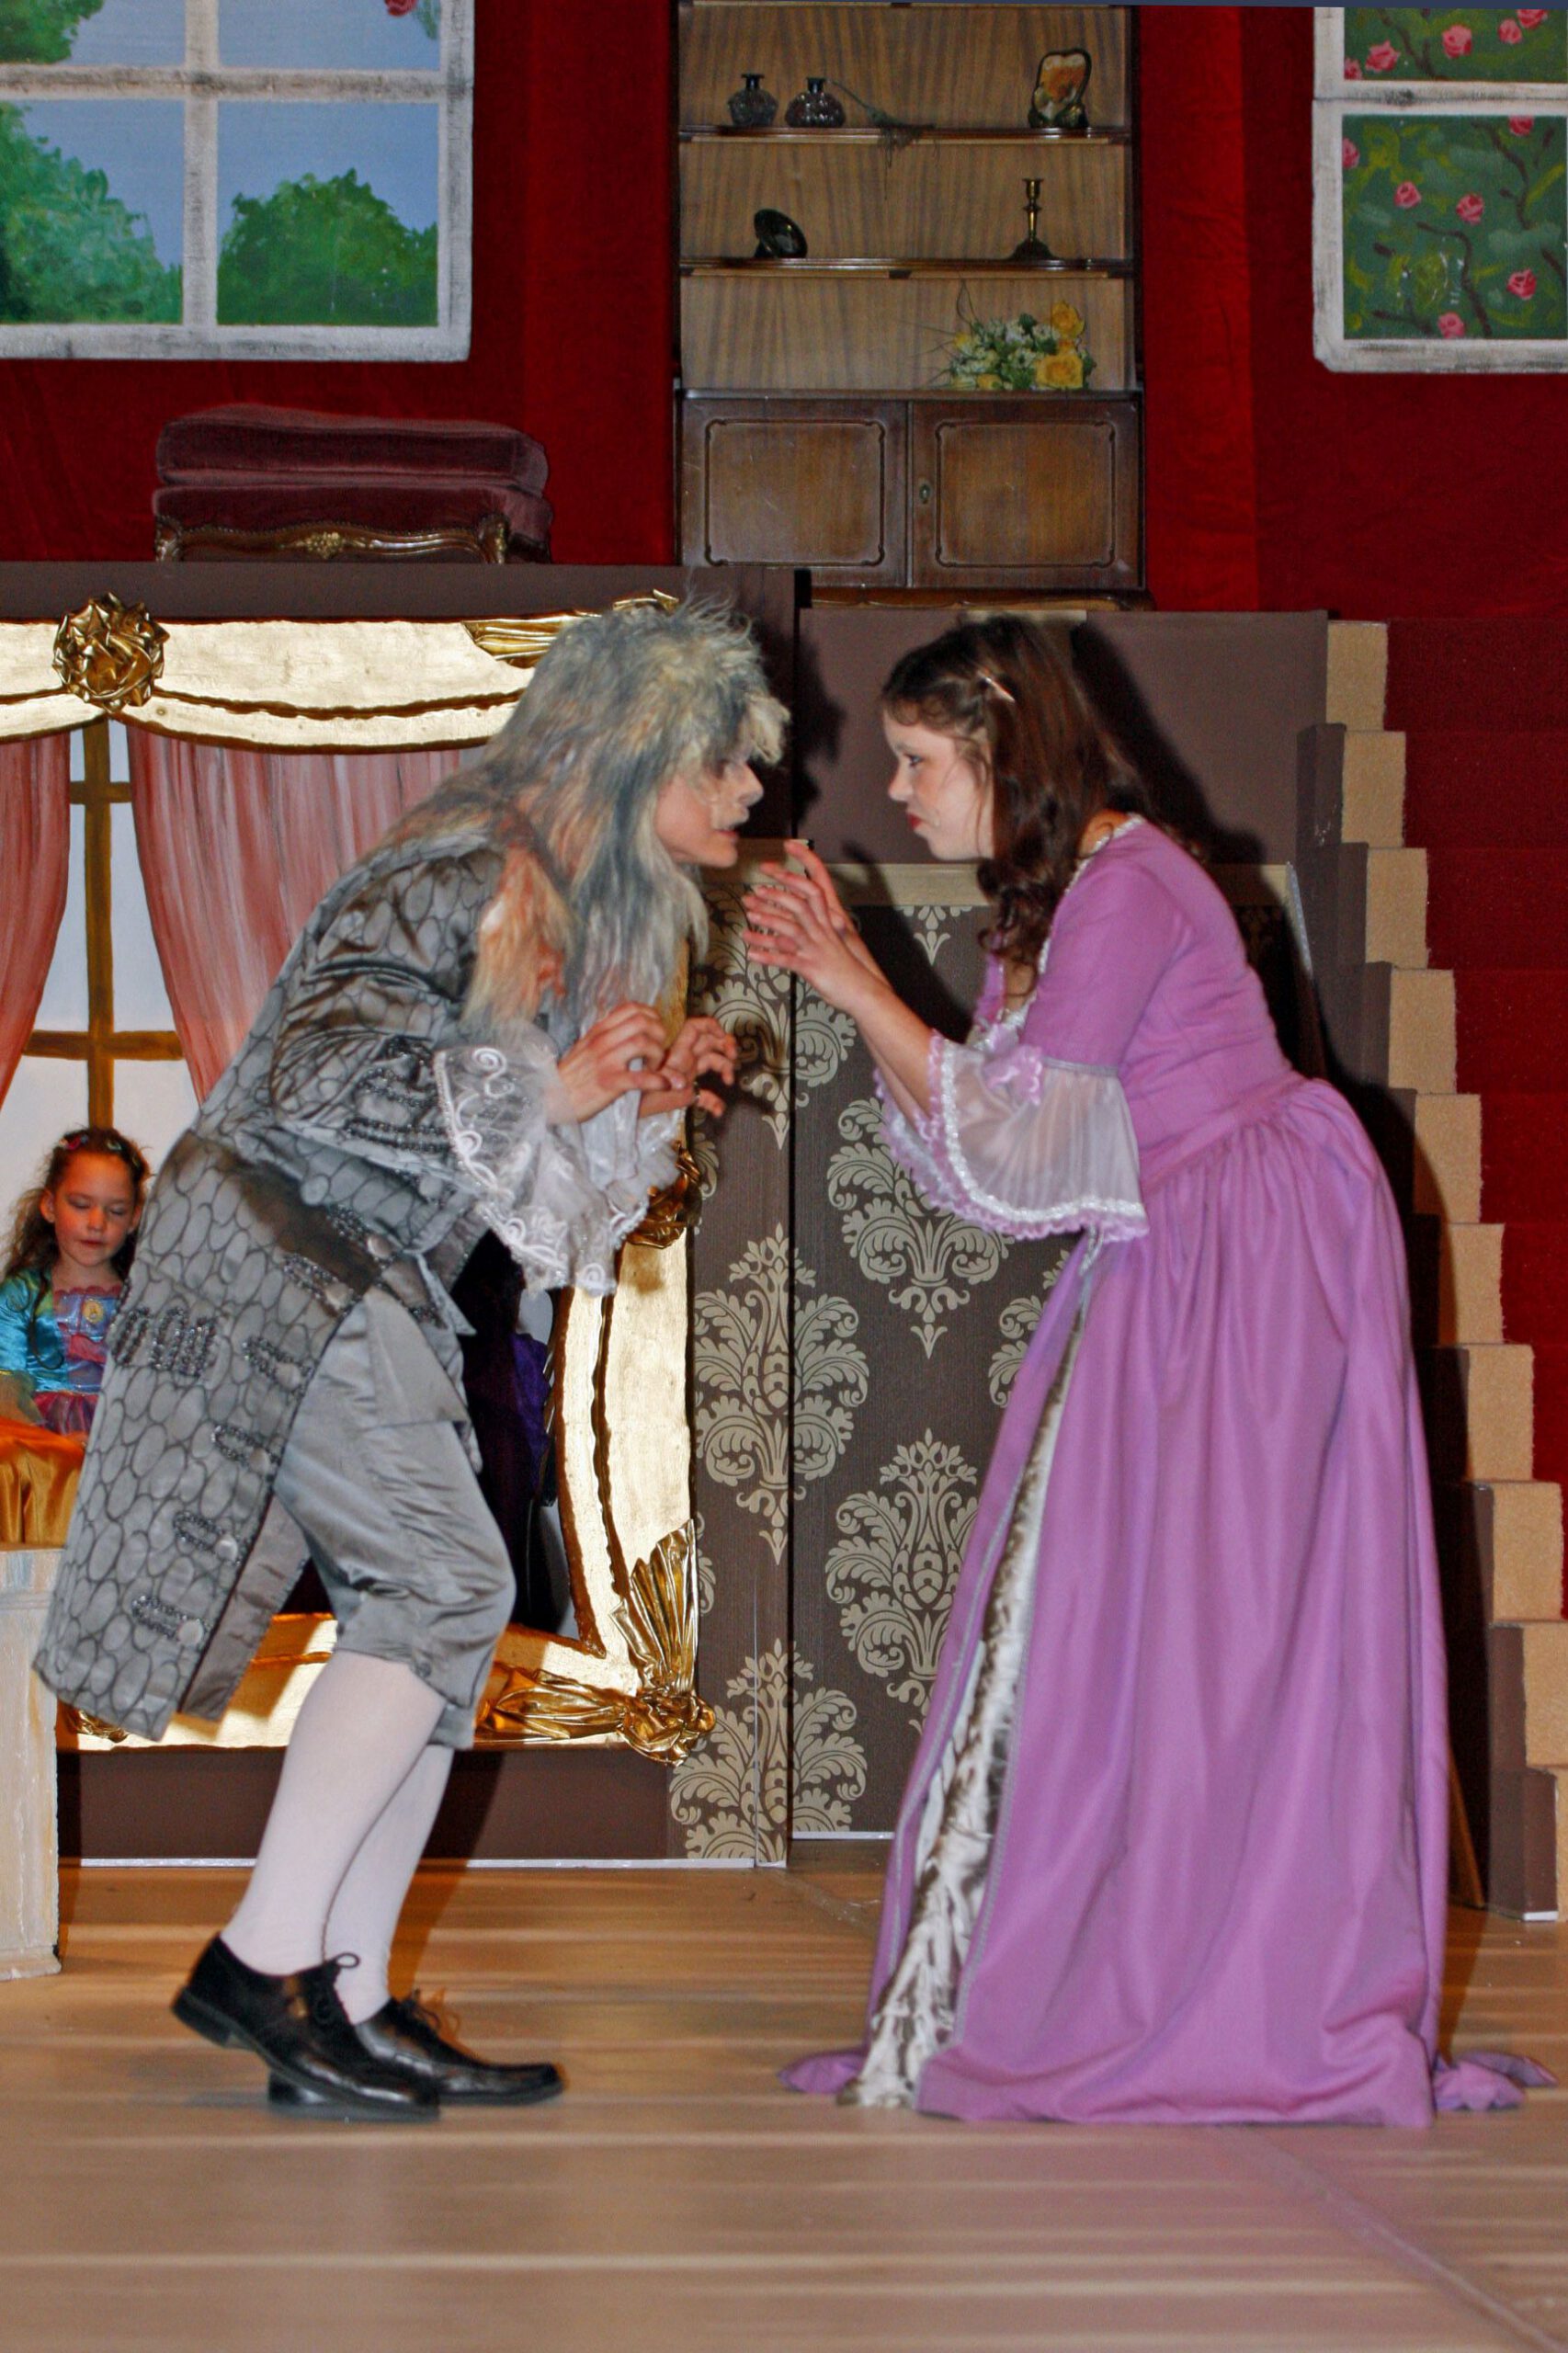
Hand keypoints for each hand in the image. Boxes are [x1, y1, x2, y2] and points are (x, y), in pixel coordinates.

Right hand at [553, 1002, 673, 1122]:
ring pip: (643, 1043)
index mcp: (599, 1030)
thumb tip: (629, 1029)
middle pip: (643, 1022)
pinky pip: (639, 1077)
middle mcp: (602, 1041)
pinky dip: (657, 1080)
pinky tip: (663, 1085)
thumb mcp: (586, 1047)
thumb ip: (607, 1036)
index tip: (655, 1032)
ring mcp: (605, 1061)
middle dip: (660, 1035)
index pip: (632, 1008)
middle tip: (658, 1052)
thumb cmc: (572, 1075)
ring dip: (658, 1055)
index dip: (652, 1016)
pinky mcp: (608, 1083)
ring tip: (655, 1068)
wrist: (551, 1098)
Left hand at [639, 1015, 737, 1118]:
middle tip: (734, 1056)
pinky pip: (705, 1096)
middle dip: (725, 1044)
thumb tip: (685, 1083)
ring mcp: (687, 1075)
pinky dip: (714, 1103)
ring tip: (728, 1081)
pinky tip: (718, 1111)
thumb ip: (667, 1078)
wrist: (626, 1107)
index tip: (724, 1035)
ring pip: (712, 1063)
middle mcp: (685, 1059)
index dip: (712, 1026)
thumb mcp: (650, 1080)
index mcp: (677, 1051)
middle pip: (710, 1042)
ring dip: (725, 1068)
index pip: (696, 1028)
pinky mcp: (686, 1094)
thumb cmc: (635, 1091)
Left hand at [743, 844, 883, 1013]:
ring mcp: (816, 950)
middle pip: (799, 907)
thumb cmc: (846, 969)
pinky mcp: (812, 968)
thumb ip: (818, 930)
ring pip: (791, 931)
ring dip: (769, 923)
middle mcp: (822, 934)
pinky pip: (787, 960)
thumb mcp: (833, 944)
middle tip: (755, 892)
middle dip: (776, 897)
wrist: (862, 991)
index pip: (813, 893)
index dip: (795, 881)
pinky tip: (751, 955)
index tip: (776, 872)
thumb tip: (800, 921)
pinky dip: (767, 957)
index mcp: (827, 925)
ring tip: (748, 918)